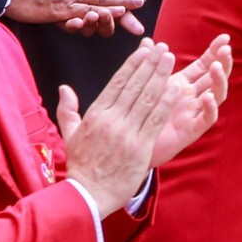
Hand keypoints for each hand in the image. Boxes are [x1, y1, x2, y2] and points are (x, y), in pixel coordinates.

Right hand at [59, 40, 176, 216]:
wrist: (88, 194)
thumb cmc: (81, 165)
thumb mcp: (69, 135)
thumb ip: (68, 109)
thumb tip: (64, 88)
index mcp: (96, 115)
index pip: (117, 83)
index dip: (132, 64)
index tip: (144, 50)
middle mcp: (111, 120)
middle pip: (134, 86)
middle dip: (150, 64)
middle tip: (163, 47)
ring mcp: (126, 133)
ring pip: (147, 99)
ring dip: (161, 77)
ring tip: (170, 59)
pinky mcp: (140, 147)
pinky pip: (156, 120)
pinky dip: (166, 103)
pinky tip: (177, 88)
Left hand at [149, 34, 231, 165]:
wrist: (130, 147)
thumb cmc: (139, 116)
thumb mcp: (145, 86)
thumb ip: (150, 64)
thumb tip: (147, 41)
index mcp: (182, 85)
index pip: (204, 65)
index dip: (214, 51)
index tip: (224, 38)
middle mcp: (192, 98)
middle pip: (214, 77)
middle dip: (222, 63)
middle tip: (226, 49)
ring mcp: (194, 113)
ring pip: (216, 95)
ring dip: (218, 81)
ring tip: (216, 67)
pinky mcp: (192, 130)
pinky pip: (206, 118)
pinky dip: (210, 108)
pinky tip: (208, 97)